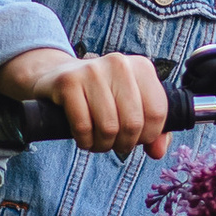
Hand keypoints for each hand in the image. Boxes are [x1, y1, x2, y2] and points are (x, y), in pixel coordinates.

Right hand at [0, 44, 172, 158]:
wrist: (57, 77)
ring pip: (108, 127)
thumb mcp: (131, 108)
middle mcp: (119, 63)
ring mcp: (92, 70)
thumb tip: (158, 152)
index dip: (147, 136)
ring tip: (97, 142)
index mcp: (142, 67)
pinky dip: (84, 141)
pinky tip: (83, 138)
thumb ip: (152, 131)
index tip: (134, 139)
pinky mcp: (68, 82)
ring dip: (102, 145)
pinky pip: (83, 126)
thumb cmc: (101, 97)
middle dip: (123, 144)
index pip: (157, 113)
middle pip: (133, 123)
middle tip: (113, 144)